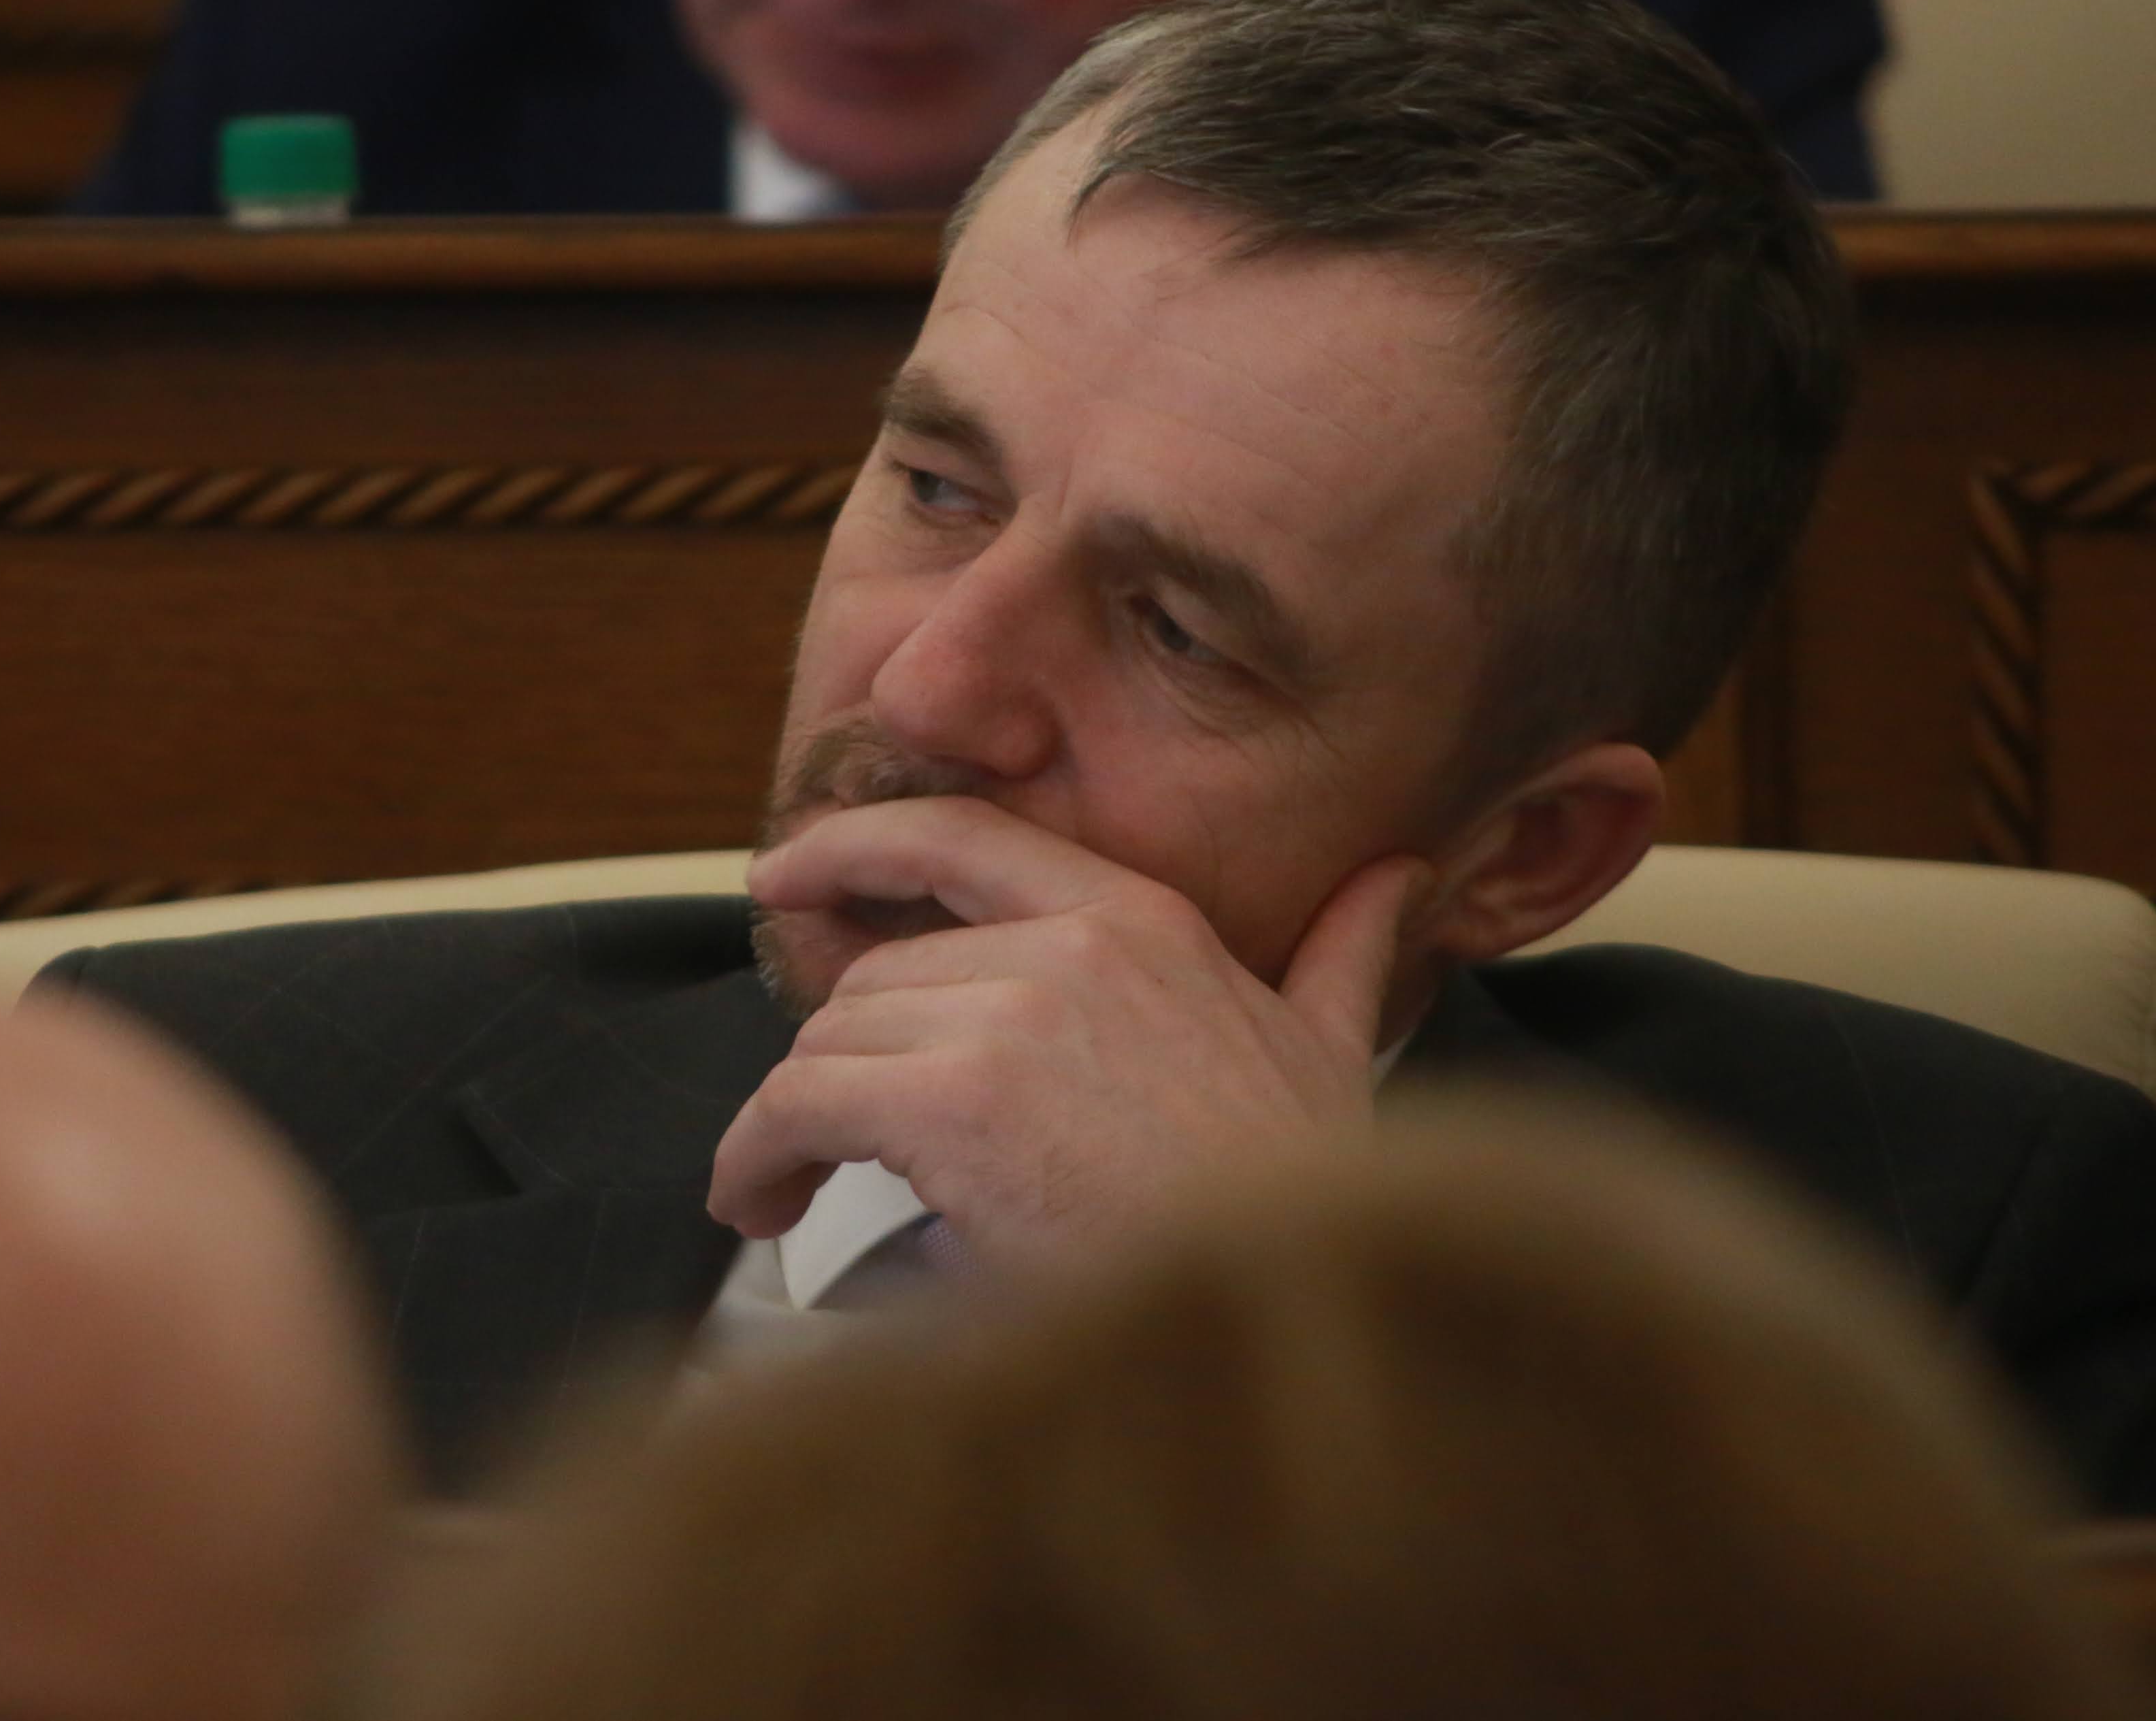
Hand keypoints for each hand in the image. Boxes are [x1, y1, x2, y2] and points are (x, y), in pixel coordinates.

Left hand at [709, 796, 1429, 1267]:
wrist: (1286, 1316)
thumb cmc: (1302, 1199)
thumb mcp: (1332, 1052)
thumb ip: (1343, 958)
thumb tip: (1396, 879)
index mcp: (1142, 920)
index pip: (963, 840)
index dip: (858, 846)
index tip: (787, 874)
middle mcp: (1069, 946)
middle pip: (880, 973)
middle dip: (838, 1055)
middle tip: (813, 1131)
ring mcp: (1009, 1019)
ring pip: (833, 1038)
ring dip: (792, 1117)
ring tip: (782, 1187)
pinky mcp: (952, 1105)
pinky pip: (800, 1103)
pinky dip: (759, 1153)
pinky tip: (759, 1204)